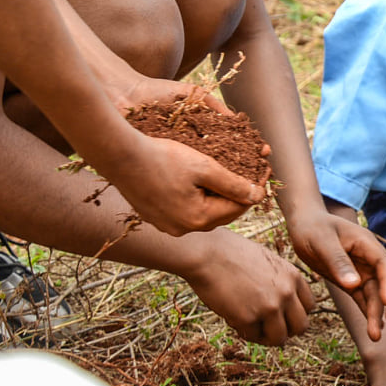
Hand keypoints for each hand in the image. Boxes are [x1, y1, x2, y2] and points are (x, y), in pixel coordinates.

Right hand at [100, 133, 262, 236]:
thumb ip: (233, 184)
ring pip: (204, 212)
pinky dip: (198, 197)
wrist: (121, 157)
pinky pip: (186, 210)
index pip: (239, 208)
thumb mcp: (204, 167)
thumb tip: (257, 195)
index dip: (255, 188)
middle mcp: (182, 228)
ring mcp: (166, 225)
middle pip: (222, 213)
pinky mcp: (155, 217)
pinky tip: (200, 180)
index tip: (264, 169)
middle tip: (250, 171)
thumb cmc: (163, 157)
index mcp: (198, 218)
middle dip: (238, 192)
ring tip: (228, 173)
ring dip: (218, 195)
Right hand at [183, 230, 314, 344]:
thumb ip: (281, 282)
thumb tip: (285, 306)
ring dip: (266, 336)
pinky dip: (244, 332)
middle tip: (268, 327)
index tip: (282, 314)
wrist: (208, 253)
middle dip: (286, 330)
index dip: (295, 313)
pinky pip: (252, 337)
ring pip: (279, 338)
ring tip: (250, 326)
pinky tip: (233, 319)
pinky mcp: (248, 318)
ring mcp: (269, 307)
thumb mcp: (268, 262)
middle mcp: (287, 292)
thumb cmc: (232, 254)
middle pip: (301, 327)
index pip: (310, 306)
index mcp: (293, 276)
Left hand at [286, 211, 385, 341]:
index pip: (384, 264)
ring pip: (377, 295)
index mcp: (366, 244)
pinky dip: (368, 313)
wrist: (304, 226)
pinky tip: (372, 330)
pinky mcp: (353, 282)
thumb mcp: (322, 242)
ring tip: (375, 336)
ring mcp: (363, 271)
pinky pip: (364, 299)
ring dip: (378, 314)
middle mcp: (369, 259)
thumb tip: (354, 284)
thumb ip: (338, 262)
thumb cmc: (313, 228)